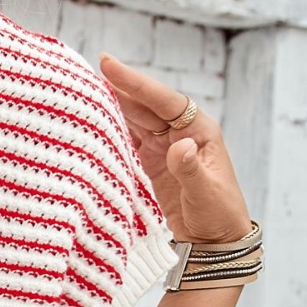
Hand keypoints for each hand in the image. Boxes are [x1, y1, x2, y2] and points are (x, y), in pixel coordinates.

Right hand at [98, 52, 252, 245]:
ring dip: (114, 106)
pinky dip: (115, 129)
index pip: (163, 101)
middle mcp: (183, 132)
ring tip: (87, 91)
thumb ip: (191, 170)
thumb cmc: (219, 215)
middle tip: (90, 70)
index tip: (108, 65)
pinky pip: (132, 139)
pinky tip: (97, 121)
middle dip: (120, 88)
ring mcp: (167, 146)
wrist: (216, 240)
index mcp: (199, 131)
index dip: (136, 83)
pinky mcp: (155, 162)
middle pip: (146, 105)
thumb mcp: (206, 194)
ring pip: (137, 119)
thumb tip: (178, 145)